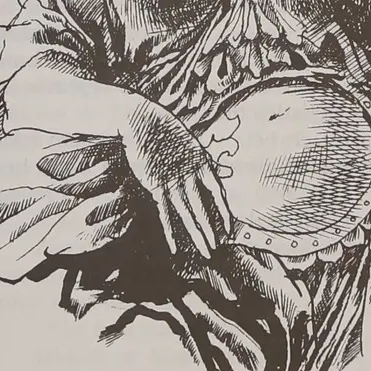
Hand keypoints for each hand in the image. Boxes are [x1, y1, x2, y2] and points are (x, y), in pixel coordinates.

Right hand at [121, 101, 230, 269]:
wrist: (141, 120)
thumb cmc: (162, 127)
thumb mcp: (186, 140)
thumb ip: (194, 159)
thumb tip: (202, 172)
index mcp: (201, 162)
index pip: (217, 192)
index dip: (224, 212)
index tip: (229, 229)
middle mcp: (189, 173)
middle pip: (203, 207)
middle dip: (211, 231)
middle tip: (217, 249)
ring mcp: (172, 180)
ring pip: (187, 213)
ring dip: (197, 233)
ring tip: (206, 251)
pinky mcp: (154, 184)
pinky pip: (164, 212)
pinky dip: (169, 230)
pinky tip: (174, 245)